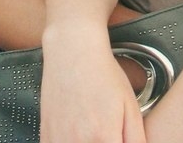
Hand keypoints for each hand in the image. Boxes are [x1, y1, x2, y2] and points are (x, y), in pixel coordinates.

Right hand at [41, 26, 145, 142]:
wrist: (73, 49)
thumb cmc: (104, 74)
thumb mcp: (130, 105)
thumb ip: (136, 140)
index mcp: (104, 137)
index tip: (117, 141)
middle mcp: (78, 142)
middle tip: (109, 135)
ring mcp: (58, 140)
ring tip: (95, 134)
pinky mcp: (45, 135)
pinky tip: (79, 136)